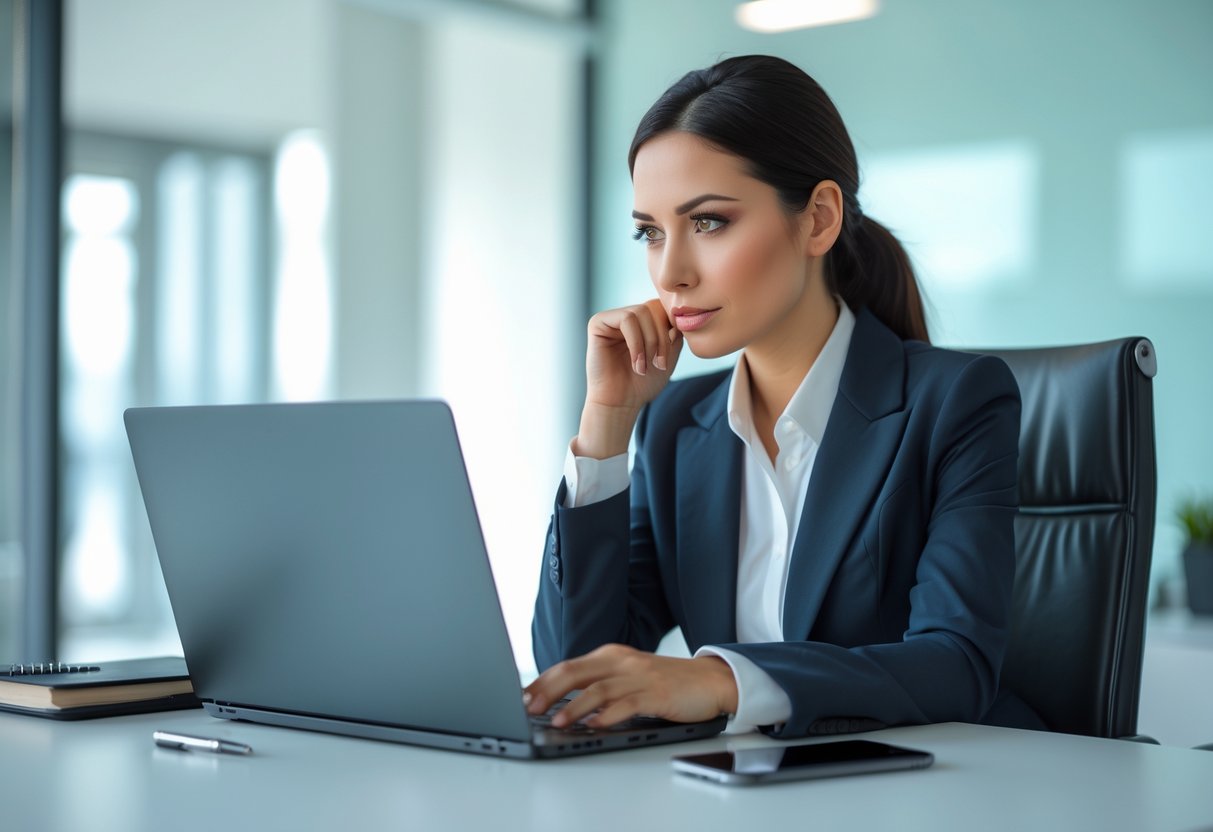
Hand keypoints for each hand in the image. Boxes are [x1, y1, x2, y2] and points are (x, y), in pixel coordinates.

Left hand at [523, 644, 736, 728]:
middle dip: (548, 690)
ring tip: (555, 721)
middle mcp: (621, 662)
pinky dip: (608, 715)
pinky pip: (627, 704)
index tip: (522, 697)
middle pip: (575, 672)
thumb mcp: (628, 676)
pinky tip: (595, 725)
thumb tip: (560, 703)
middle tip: (527, 706)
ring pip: (597, 689)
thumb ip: (599, 684)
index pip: (568, 666)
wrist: (710, 680)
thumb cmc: (666, 683)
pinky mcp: (656, 693)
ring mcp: (639, 676)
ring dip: (573, 707)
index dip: (542, 681)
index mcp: (610, 656)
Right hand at [577, 300, 682, 458]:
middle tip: (660, 364)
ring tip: (646, 366)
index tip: (670, 355)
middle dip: (661, 337)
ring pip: (641, 312)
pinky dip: (636, 343)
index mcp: (642, 323)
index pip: (662, 308)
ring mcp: (611, 318)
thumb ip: (675, 335)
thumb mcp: (668, 357)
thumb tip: (677, 317)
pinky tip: (636, 363)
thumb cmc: (642, 384)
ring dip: (650, 342)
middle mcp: (626, 317)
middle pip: (653, 307)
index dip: (671, 328)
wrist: (620, 403)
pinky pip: (626, 319)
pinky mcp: (598, 323)